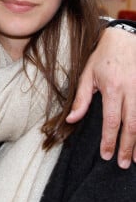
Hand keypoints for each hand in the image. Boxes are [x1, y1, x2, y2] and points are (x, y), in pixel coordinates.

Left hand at [67, 26, 135, 167]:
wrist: (125, 38)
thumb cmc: (103, 56)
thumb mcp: (87, 74)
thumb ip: (81, 99)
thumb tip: (71, 119)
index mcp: (113, 88)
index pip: (112, 120)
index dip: (110, 140)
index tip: (107, 155)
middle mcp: (131, 91)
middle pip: (132, 125)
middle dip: (128, 147)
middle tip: (124, 163)